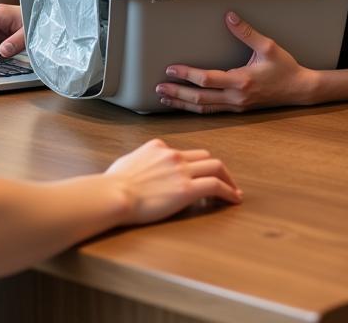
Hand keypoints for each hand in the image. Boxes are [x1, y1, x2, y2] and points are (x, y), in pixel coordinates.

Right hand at [104, 138, 240, 223]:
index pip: (184, 153)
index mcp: (158, 147)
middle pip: (205, 156)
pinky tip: (233, 200)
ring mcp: (181, 170)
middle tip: (224, 181)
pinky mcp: (187, 189)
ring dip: (228, 179)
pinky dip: (228, 192)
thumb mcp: (127, 163)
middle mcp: (173, 154)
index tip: (198, 177)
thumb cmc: (113, 184)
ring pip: (216, 166)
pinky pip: (216, 186)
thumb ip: (139, 162)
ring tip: (234, 192)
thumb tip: (139, 168)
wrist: (114, 194)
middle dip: (217, 168)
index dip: (194, 166)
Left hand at [155, 11, 317, 113]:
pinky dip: (195, 108)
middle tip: (159, 88)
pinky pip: (211, 110)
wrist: (299, 89)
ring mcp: (236, 105)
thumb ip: (247, 32)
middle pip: (200, 98)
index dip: (187, 74)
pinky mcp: (237, 108)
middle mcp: (236, 97)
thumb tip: (229, 16)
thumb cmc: (285, 68)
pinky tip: (184, 105)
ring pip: (204, 108)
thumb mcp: (268, 46)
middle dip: (177, 93)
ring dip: (182, 103)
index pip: (207, 79)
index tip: (171, 68)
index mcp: (242, 81)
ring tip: (165, 98)